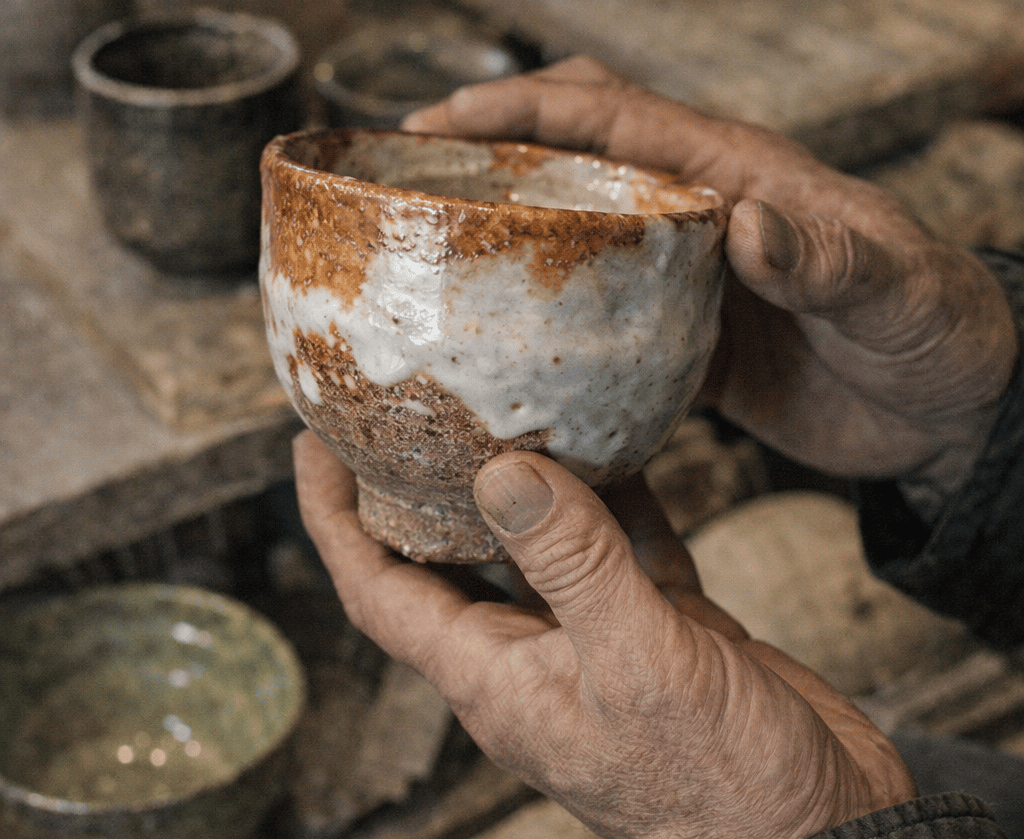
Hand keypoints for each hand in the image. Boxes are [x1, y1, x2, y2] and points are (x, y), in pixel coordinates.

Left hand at [295, 430, 916, 838]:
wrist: (819, 833)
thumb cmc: (722, 786)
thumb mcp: (640, 664)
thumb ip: (572, 564)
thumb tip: (498, 473)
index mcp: (497, 674)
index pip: (379, 588)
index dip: (334, 517)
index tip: (312, 443)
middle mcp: (532, 652)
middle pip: (447, 553)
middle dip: (417, 481)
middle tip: (408, 401)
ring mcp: (595, 636)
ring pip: (538, 540)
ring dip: (523, 478)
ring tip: (511, 401)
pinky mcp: (657, 624)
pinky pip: (620, 541)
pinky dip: (616, 493)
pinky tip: (622, 441)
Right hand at [403, 57, 1017, 499]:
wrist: (942, 407)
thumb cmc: (934, 330)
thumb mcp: (898, 291)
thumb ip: (831, 261)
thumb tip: (748, 227)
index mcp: (733, 173)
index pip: (612, 113)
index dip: (523, 109)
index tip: (440, 122)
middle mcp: (691, 211)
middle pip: (571, 152)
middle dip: (487, 152)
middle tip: (406, 177)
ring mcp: (678, 275)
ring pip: (572, 236)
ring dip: (504, 236)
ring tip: (427, 260)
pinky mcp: (677, 338)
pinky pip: (595, 321)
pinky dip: (544, 328)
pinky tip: (498, 355)